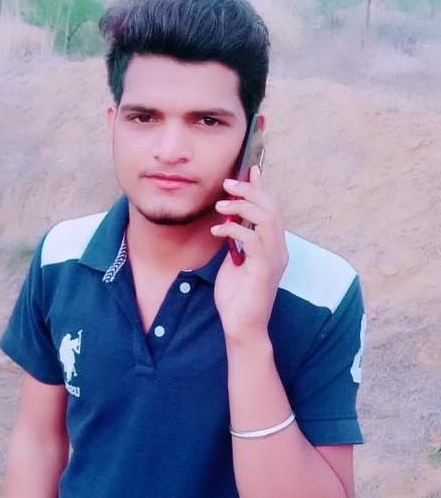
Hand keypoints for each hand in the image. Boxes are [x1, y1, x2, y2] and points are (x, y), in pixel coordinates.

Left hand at [211, 165, 288, 341]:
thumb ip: (237, 241)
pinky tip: (218, 230)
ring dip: (243, 207)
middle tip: (228, 183)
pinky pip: (253, 240)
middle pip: (272, 209)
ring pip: (267, 220)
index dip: (261, 189)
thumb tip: (230, 221)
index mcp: (273, 248)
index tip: (249, 170)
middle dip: (250, 192)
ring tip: (221, 204)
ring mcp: (274, 260)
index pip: (272, 210)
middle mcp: (279, 250)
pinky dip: (235, 229)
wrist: (242, 328)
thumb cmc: (237, 298)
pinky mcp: (264, 270)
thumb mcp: (235, 261)